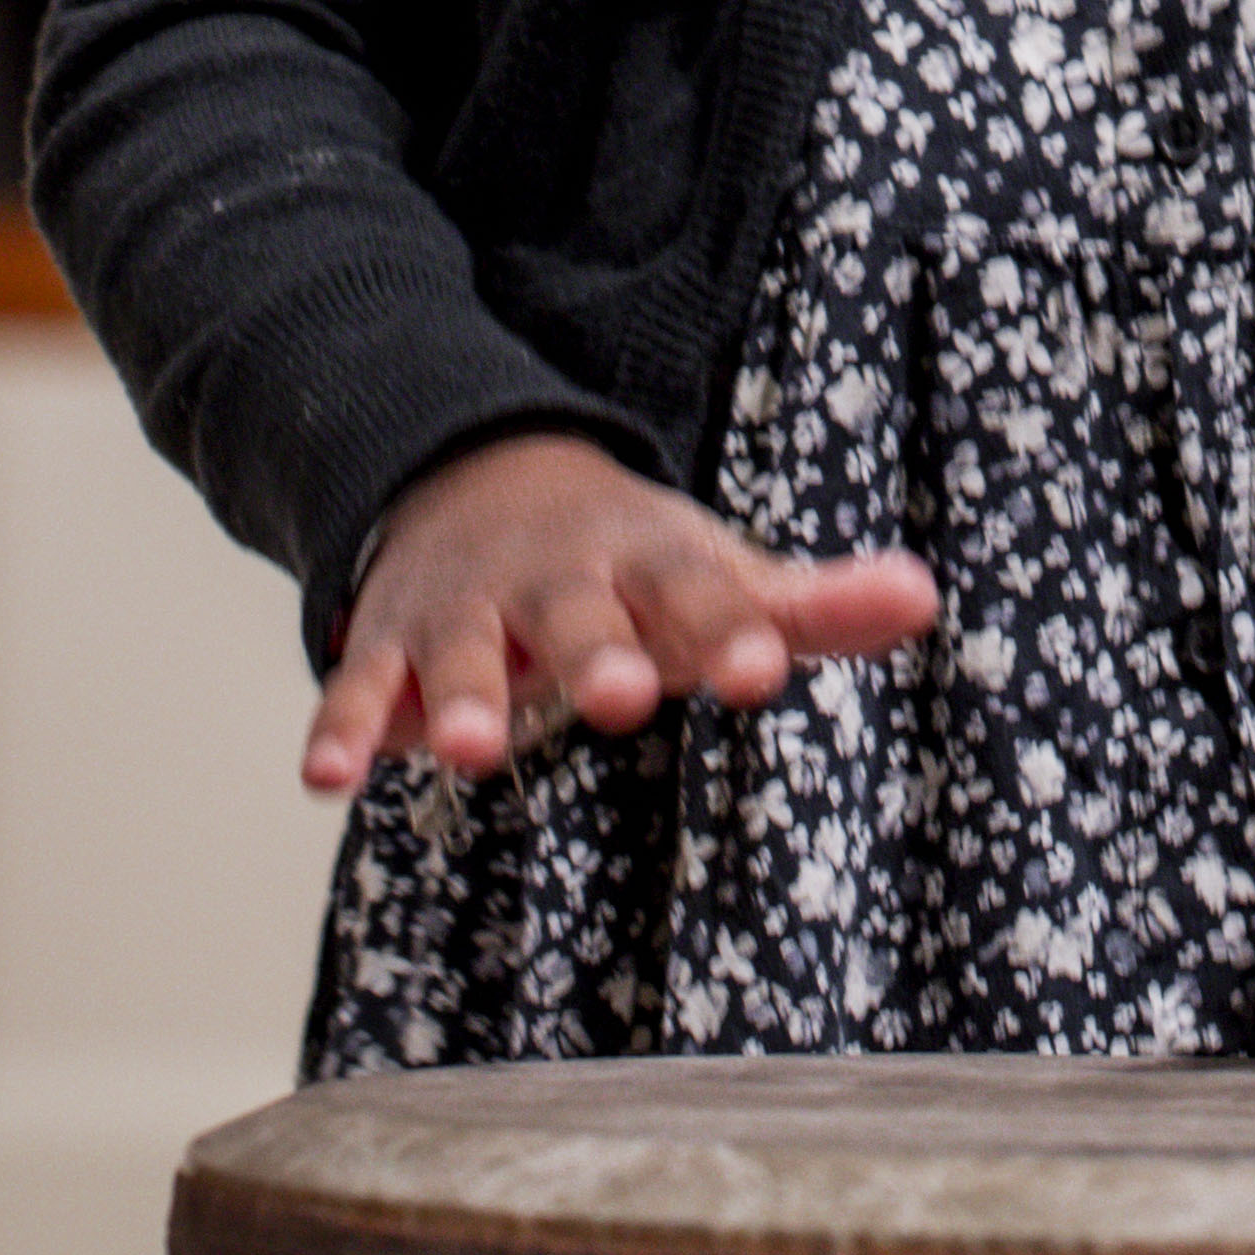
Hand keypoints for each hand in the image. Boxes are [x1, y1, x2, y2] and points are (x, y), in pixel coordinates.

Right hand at [302, 430, 939, 796]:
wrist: (480, 476)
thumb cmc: (630, 561)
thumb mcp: (718, 573)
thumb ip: (813, 604)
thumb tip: (923, 597)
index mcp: (648, 561)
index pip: (700, 595)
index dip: (729, 633)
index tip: (762, 673)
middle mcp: (557, 578)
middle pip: (580, 615)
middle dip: (598, 654)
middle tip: (623, 697)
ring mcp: (469, 606)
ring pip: (467, 651)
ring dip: (471, 698)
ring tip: (476, 756)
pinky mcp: (394, 640)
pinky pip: (365, 683)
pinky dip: (346, 725)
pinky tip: (331, 778)